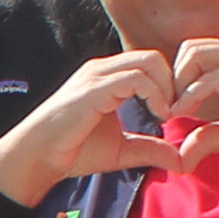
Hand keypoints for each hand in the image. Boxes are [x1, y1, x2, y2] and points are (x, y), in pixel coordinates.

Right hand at [0, 47, 184, 214]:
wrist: (38, 157)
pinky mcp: (95, 88)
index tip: (174, 114)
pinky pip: (136, 78)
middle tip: (176, 112)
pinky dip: (155, 95)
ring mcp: (97, 75)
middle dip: (173, 83)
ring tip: (167, 115)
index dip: (169, 86)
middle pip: (153, 57)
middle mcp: (103, 70)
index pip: (150, 64)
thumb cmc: (73, 151)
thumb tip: (180, 160)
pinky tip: (158, 116)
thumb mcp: (122, 150)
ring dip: (167, 88)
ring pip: (148, 62)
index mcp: (108, 78)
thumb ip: (150, 149)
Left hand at [150, 40, 218, 166]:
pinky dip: (192, 95)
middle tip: (167, 107)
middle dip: (172, 77)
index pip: (193, 53)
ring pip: (197, 55)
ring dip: (178, 83)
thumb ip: (208, 137)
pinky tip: (182, 113)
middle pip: (190, 48)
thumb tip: (180, 156)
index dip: (175, 78)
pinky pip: (214, 78)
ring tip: (173, 112)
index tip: (167, 108)